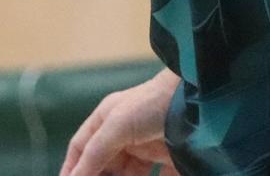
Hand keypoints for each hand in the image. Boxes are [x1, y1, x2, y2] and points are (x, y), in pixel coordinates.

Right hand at [59, 69, 179, 175]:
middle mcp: (123, 134)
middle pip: (102, 163)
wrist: (198, 100)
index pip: (81, 147)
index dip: (72, 168)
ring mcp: (146, 147)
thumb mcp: (117, 125)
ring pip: (126, 173)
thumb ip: (96, 152)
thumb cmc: (151, 104)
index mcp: (106, 120)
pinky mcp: (167, 158)